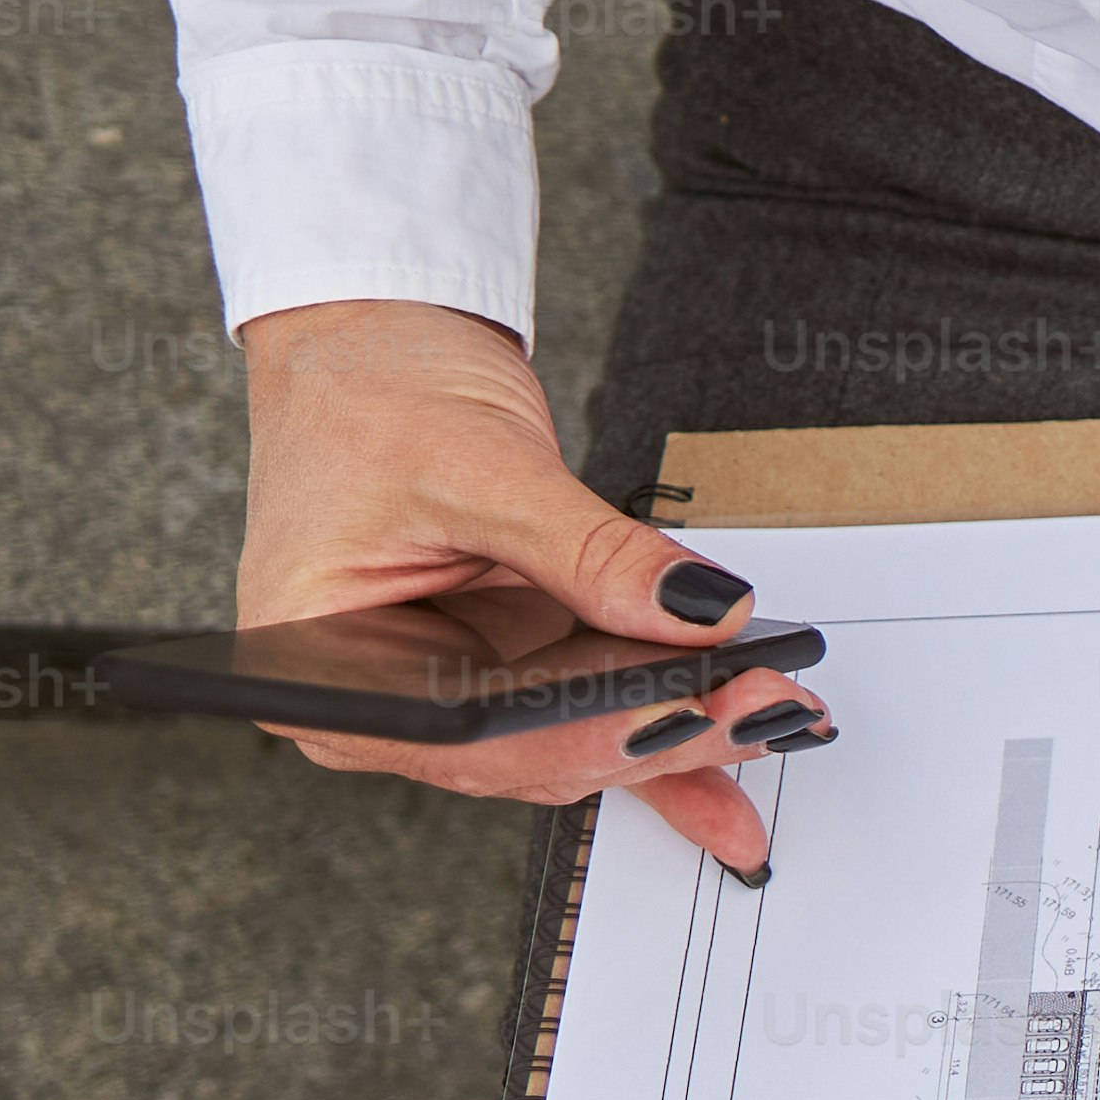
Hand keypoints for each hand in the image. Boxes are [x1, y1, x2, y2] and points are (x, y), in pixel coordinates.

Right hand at [235, 299, 826, 880]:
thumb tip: (700, 613)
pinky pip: (588, 712)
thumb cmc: (372, 395)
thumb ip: (592, 553)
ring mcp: (446, 689)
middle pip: (534, 755)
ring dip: (677, 735)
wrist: (364, 345)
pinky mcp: (504, 666)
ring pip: (575, 744)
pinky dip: (664, 723)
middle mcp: (382, 705)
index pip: (472, 736)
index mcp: (325, 673)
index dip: (588, 736)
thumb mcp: (485, 469)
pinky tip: (736, 735)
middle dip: (657, 737)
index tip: (690, 713)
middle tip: (764, 707)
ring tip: (774, 715)